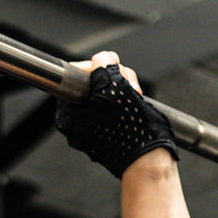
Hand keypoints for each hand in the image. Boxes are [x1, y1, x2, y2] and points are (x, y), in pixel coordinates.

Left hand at [54, 51, 179, 179]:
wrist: (149, 159)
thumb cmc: (128, 129)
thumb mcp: (112, 85)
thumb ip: (103, 65)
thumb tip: (102, 58)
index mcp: (68, 115)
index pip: (75, 77)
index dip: (95, 67)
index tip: (108, 69)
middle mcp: (78, 122)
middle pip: (95, 81)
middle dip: (115, 78)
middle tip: (127, 86)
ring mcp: (96, 126)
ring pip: (110, 90)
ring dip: (126, 87)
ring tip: (136, 97)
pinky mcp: (113, 128)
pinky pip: (120, 103)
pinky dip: (131, 100)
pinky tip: (138, 106)